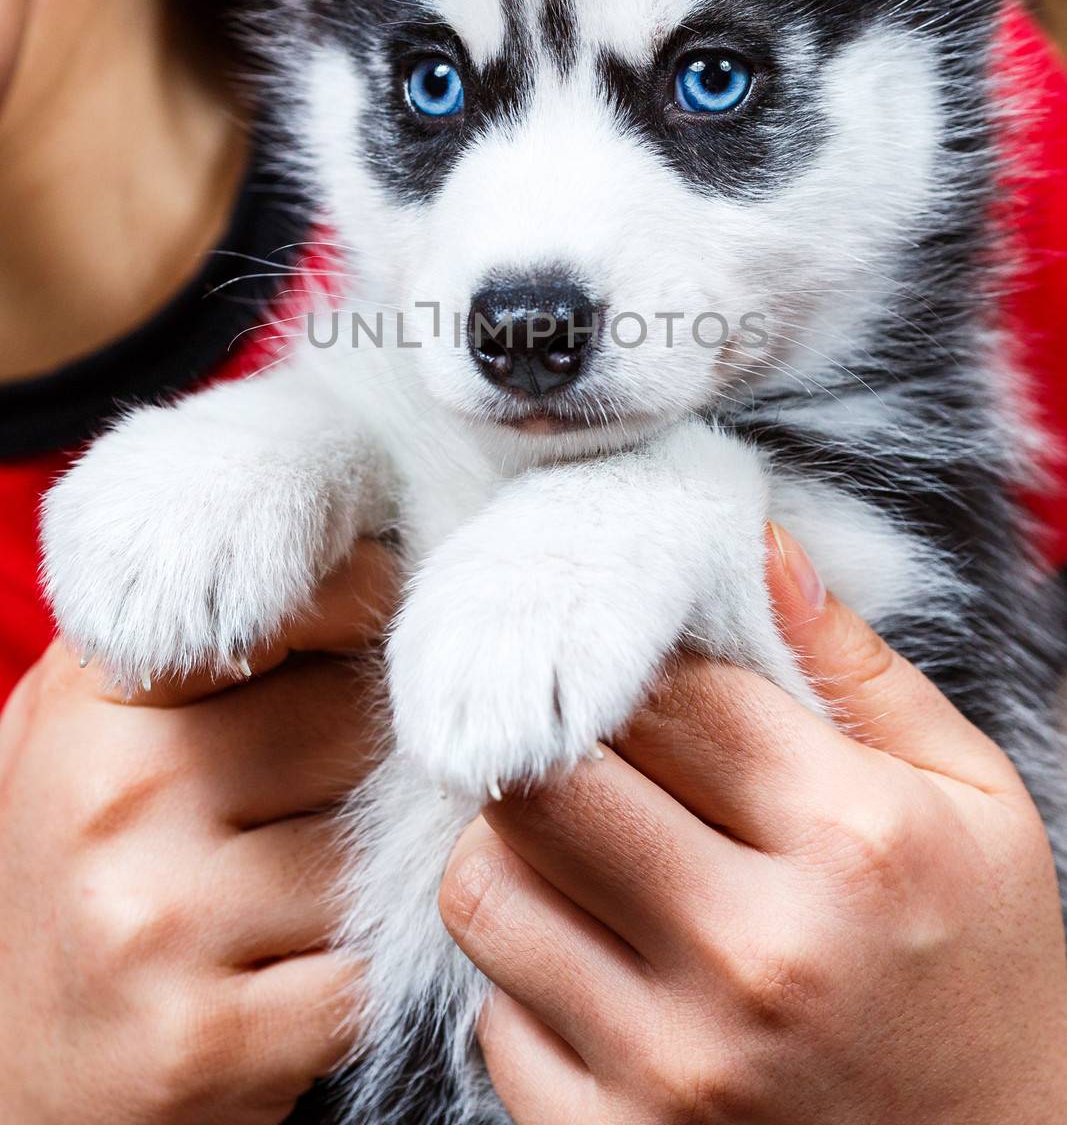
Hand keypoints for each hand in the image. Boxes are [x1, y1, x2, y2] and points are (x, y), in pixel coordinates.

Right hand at [0, 541, 395, 1124]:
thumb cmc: (80, 879)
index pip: (285, 606)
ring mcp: (158, 920)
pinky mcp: (205, 1039)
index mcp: (93, 703)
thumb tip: (352, 562)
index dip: (356, 612)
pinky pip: (362, 976)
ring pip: (368, 855)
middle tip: (308, 803)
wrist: (6, 1074)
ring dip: (356, 885)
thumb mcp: (92, 733)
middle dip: (359, 764)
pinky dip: (346, 984)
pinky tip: (280, 984)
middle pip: (350, 725)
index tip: (368, 637)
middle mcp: (118, 796)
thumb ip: (191, 644)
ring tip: (280, 902)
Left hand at [440, 526, 1066, 1122]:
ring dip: (517, 849)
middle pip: (541, 778)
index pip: (661, 689)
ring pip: (484, 887)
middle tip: (581, 741)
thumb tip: (755, 550)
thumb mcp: (971, 802)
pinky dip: (529, 975)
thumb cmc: (984, 975)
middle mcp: (752, 955)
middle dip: (547, 738)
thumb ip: (856, 670)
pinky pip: (489, 1014)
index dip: (627, 654)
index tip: (623, 654)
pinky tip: (603, 963)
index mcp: (852, 843)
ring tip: (587, 849)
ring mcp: (673, 1066)